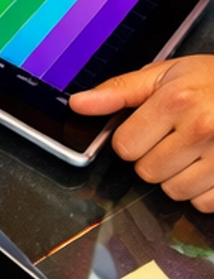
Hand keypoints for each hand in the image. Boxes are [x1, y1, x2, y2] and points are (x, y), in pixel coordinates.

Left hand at [71, 54, 213, 208]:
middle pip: (147, 172)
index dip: (133, 138)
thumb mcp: (167, 73)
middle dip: (155, 158)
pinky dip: (203, 191)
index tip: (151, 127)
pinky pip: (203, 204)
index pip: (125, 146)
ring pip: (174, 192)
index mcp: (176, 101)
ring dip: (178, 177)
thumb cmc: (213, 80)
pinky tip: (209, 166)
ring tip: (194, 151)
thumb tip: (78, 104)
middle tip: (176, 137)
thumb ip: (120, 91)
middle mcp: (201, 130)